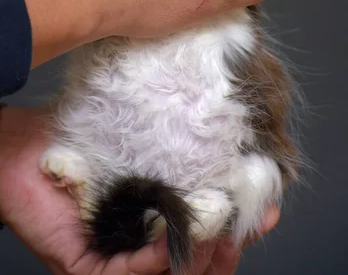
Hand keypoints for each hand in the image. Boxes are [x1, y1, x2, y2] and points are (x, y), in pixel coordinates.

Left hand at [0, 107, 279, 274]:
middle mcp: (139, 246)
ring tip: (218, 233)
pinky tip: (172, 237)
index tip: (267, 212)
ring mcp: (115, 262)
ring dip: (199, 258)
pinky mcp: (87, 269)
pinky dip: (155, 259)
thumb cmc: (83, 142)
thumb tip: (231, 142)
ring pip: (170, 274)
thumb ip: (181, 151)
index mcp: (155, 221)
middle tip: (246, 229)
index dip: (238, 232)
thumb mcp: (145, 144)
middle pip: (195, 265)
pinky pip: (128, 273)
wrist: (25, 148)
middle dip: (226, 252)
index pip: (205, 239)